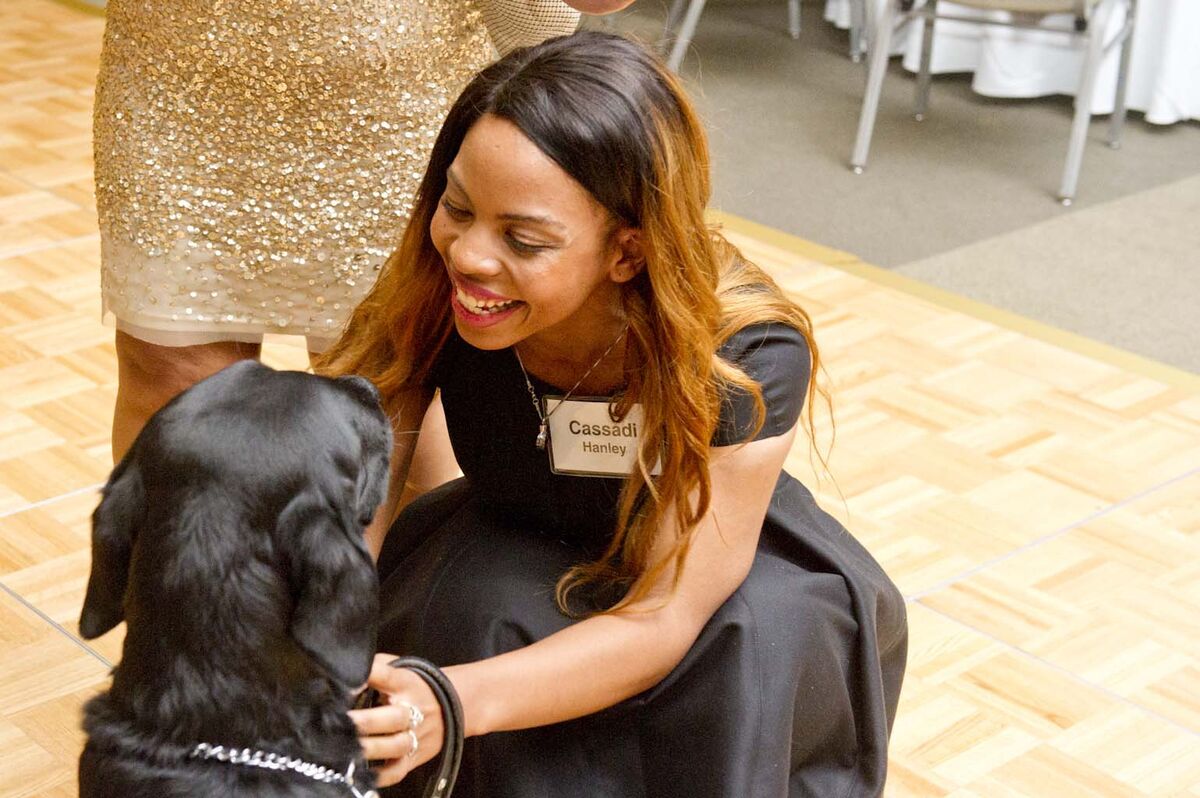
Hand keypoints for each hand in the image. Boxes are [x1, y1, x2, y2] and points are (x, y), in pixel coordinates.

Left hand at [350, 653, 444, 786]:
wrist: (453, 704)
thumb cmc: (413, 686)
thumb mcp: (399, 668)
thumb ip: (374, 668)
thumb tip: (343, 674)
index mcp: (405, 682)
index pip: (387, 674)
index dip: (369, 677)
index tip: (347, 683)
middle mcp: (413, 708)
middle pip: (393, 717)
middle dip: (364, 722)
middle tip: (338, 723)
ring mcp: (416, 735)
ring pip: (395, 746)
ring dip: (369, 749)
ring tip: (344, 749)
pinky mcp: (415, 757)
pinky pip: (398, 770)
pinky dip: (380, 776)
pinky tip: (361, 773)